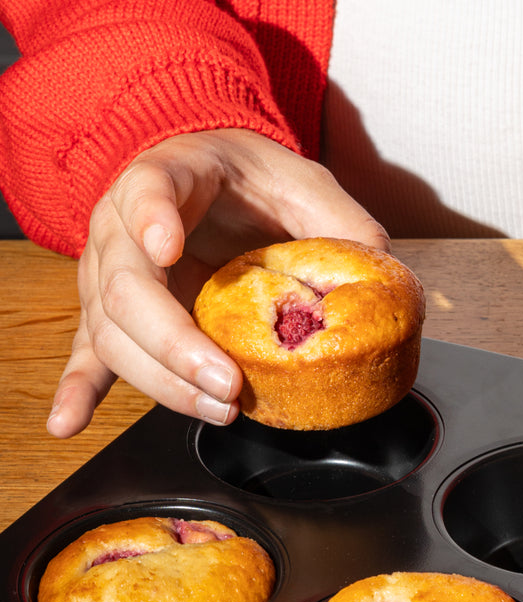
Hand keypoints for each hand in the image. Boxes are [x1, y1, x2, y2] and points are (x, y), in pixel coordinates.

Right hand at [46, 129, 389, 437]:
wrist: (209, 180)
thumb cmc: (250, 181)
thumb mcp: (302, 183)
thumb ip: (338, 223)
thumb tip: (376, 278)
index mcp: (168, 177)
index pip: (147, 189)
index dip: (152, 218)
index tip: (169, 248)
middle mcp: (123, 228)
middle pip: (125, 289)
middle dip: (176, 344)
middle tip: (229, 382)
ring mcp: (109, 275)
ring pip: (113, 335)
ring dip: (162, 381)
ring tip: (219, 408)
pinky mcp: (112, 315)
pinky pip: (91, 354)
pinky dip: (79, 390)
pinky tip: (68, 424)